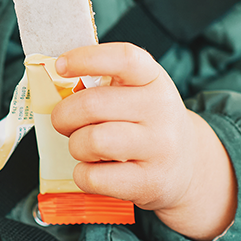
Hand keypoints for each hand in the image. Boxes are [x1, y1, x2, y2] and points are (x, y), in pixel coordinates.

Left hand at [51, 42, 236, 240]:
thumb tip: (52, 84)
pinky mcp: (151, 182)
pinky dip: (82, 174)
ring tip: (84, 146)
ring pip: (91, 141)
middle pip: (91, 105)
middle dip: (63, 115)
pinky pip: (94, 177)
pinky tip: (94, 169)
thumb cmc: (144, 122)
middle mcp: (161, 109)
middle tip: (63, 122)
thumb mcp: (135, 92)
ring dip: (75, 145)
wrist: (188, 165)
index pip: (123, 58)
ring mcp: (159, 147)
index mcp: (153, 78)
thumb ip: (101, 84)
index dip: (86, 58)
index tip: (60, 66)